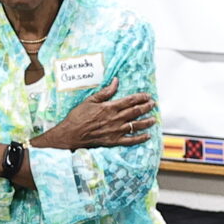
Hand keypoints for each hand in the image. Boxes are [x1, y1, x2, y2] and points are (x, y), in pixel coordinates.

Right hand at [35, 79, 156, 150]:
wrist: (70, 134)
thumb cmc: (78, 116)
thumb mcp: (90, 101)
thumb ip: (105, 92)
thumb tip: (116, 81)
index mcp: (110, 107)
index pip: (130, 101)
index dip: (140, 97)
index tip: (147, 96)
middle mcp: (115, 119)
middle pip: (135, 112)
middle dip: (146, 107)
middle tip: (153, 104)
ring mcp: (115, 131)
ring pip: (135, 126)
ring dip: (146, 122)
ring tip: (153, 119)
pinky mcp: (113, 141)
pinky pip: (130, 141)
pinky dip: (140, 138)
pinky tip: (147, 136)